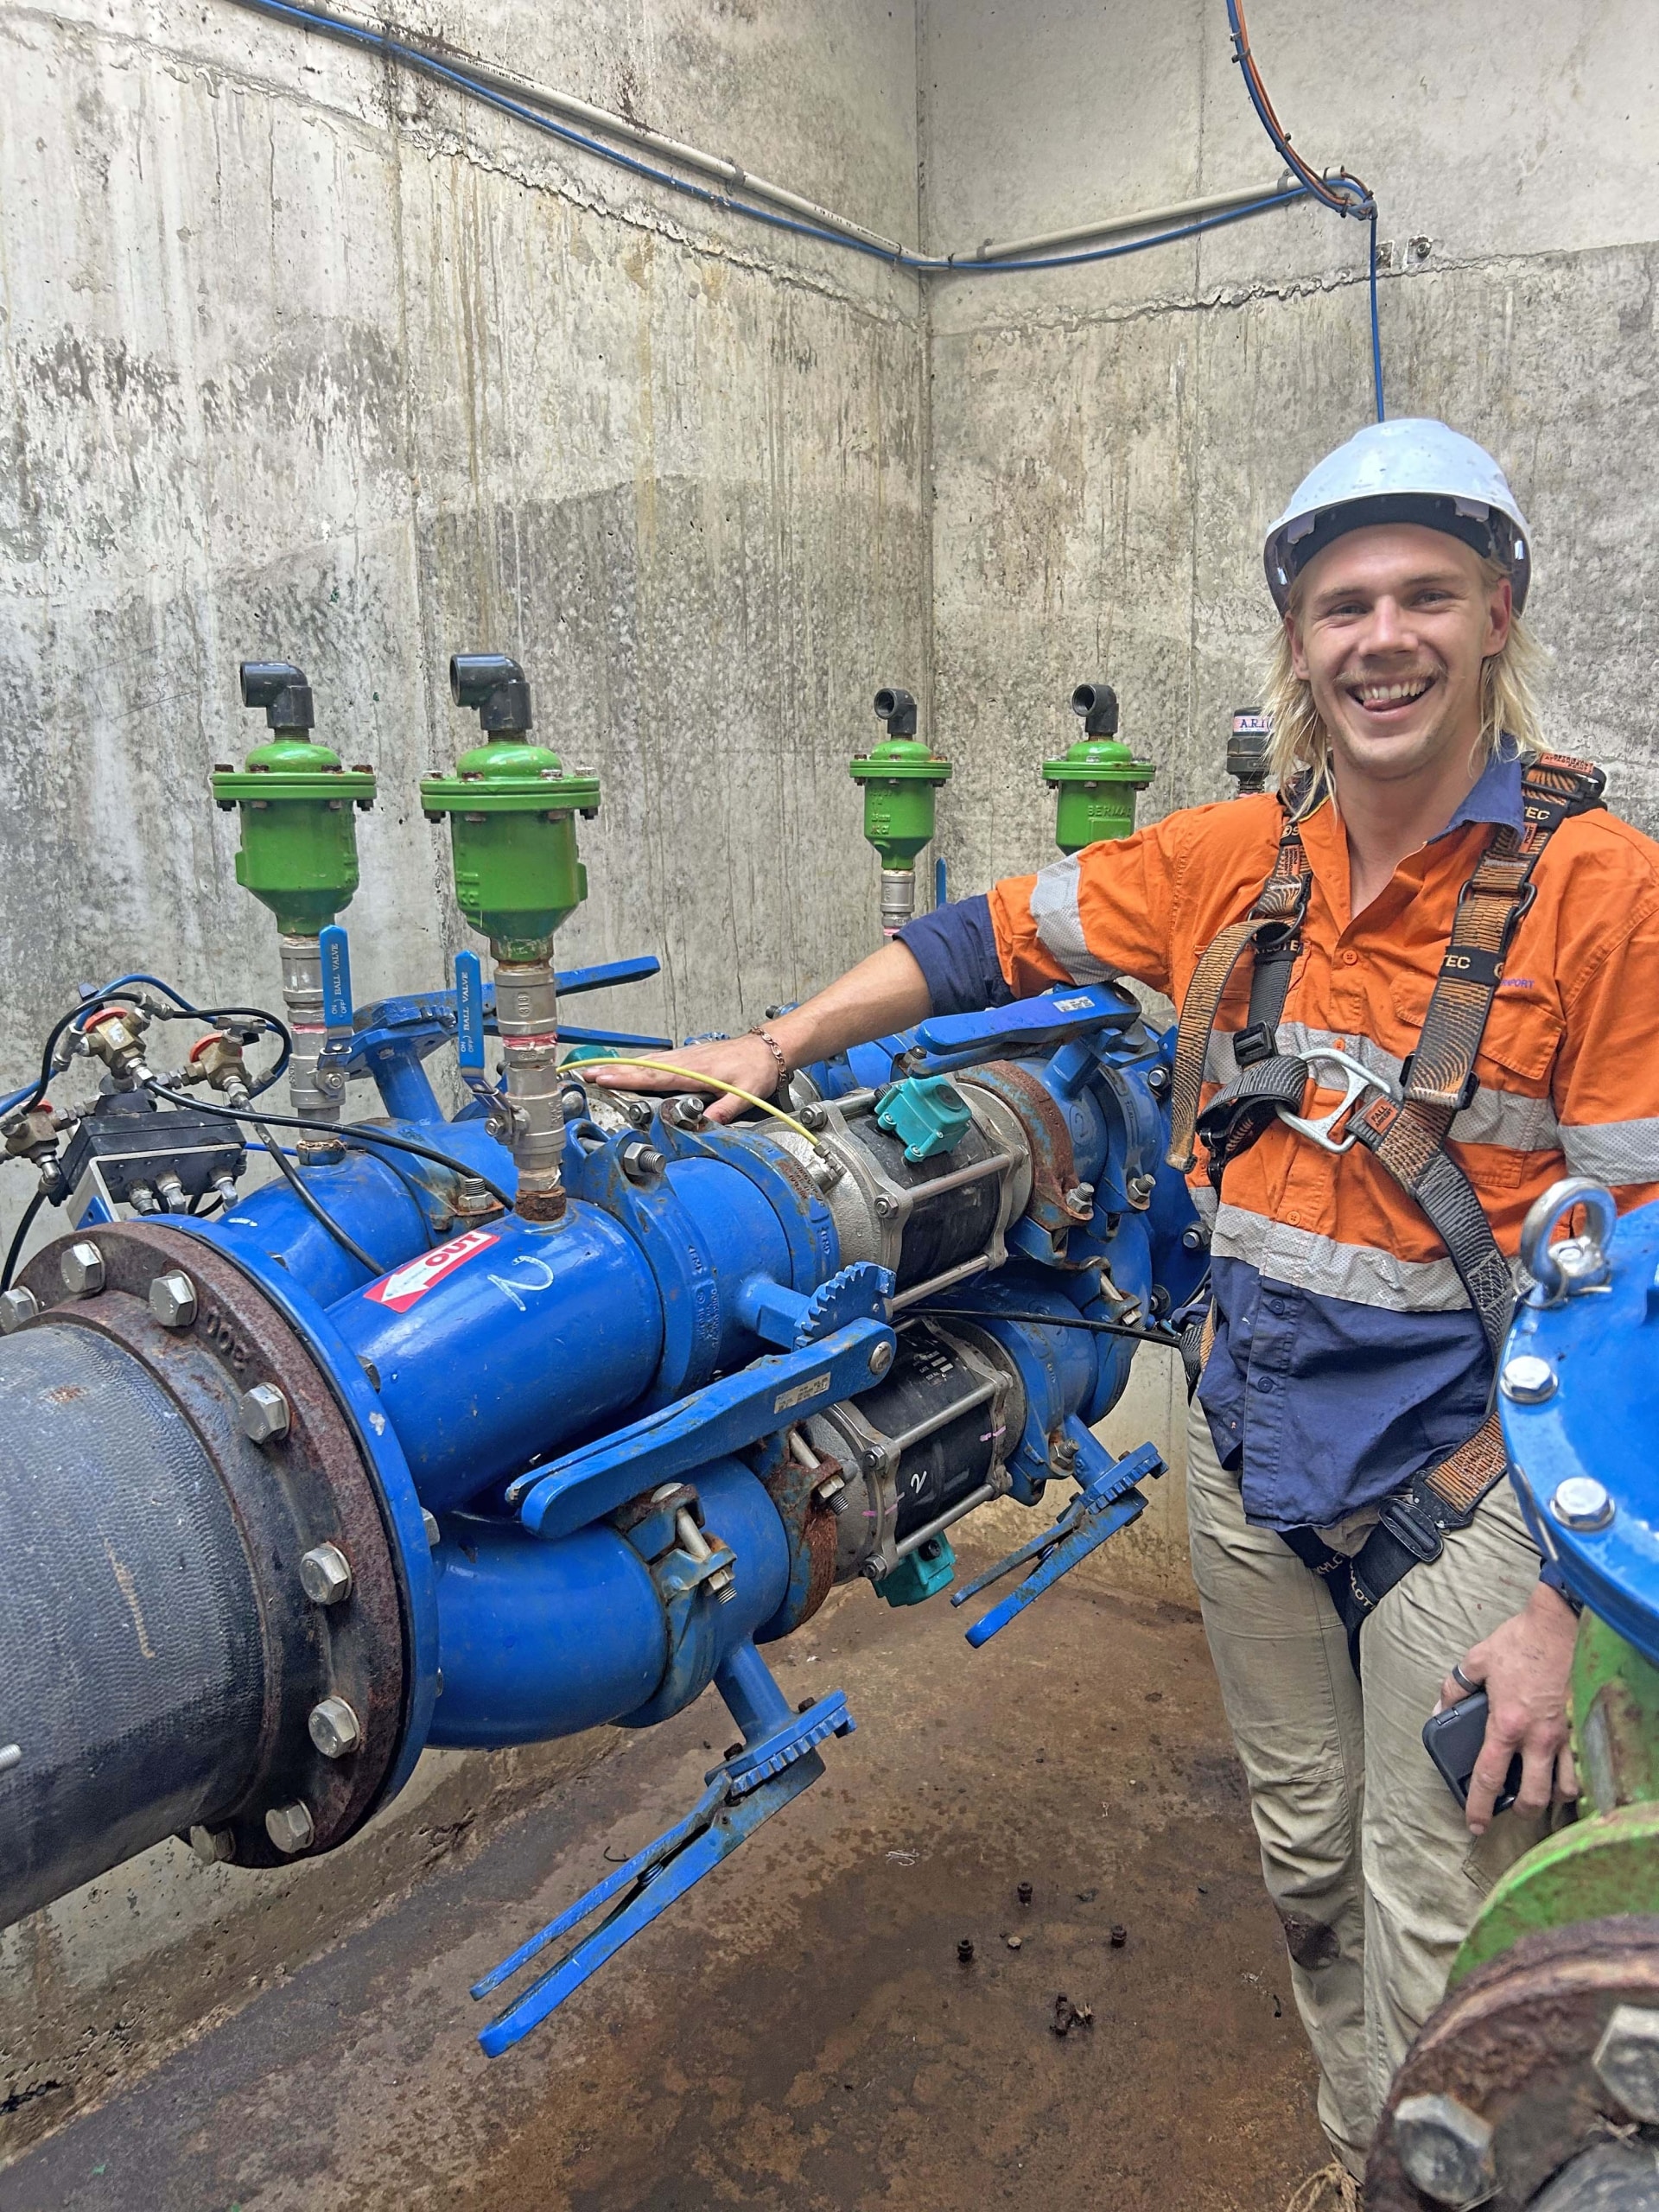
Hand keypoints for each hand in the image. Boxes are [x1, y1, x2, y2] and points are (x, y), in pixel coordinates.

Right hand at [583, 1034, 782, 1125]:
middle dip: (614, 1071)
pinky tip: (629, 1069)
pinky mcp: (688, 1059)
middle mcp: (685, 1062)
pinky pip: (657, 1062)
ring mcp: (685, 1058)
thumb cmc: (755, 1069)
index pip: (654, 1076)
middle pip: (642, 1068)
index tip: (604, 1077)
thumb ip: (722, 1112)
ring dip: (622, 1067)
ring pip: (647, 1063)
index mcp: (694, 1071)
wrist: (768, 1050)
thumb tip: (702, 1127)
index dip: (627, 1078)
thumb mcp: (745, 1095)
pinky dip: (638, 1065)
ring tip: (597, 1071)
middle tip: (587, 1074)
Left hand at [1438, 1581, 1579, 1834]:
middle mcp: (1537, 1738)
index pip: (1489, 1777)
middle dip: (1520, 1811)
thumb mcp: (1476, 1661)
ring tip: (1537, 1794)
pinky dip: (1571, 1777)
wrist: (1559, 1626)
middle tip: (1510, 1810)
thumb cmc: (1519, 1643)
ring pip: (1564, 1788)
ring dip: (1550, 1798)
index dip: (1478, 1806)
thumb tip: (1440, 1708)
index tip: (1474, 1825)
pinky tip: (1560, 1773)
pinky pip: (1580, 1765)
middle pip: (1534, 1797)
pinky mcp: (1580, 1727)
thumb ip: (1454, 1687)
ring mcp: (1563, 1735)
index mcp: (1507, 1724)